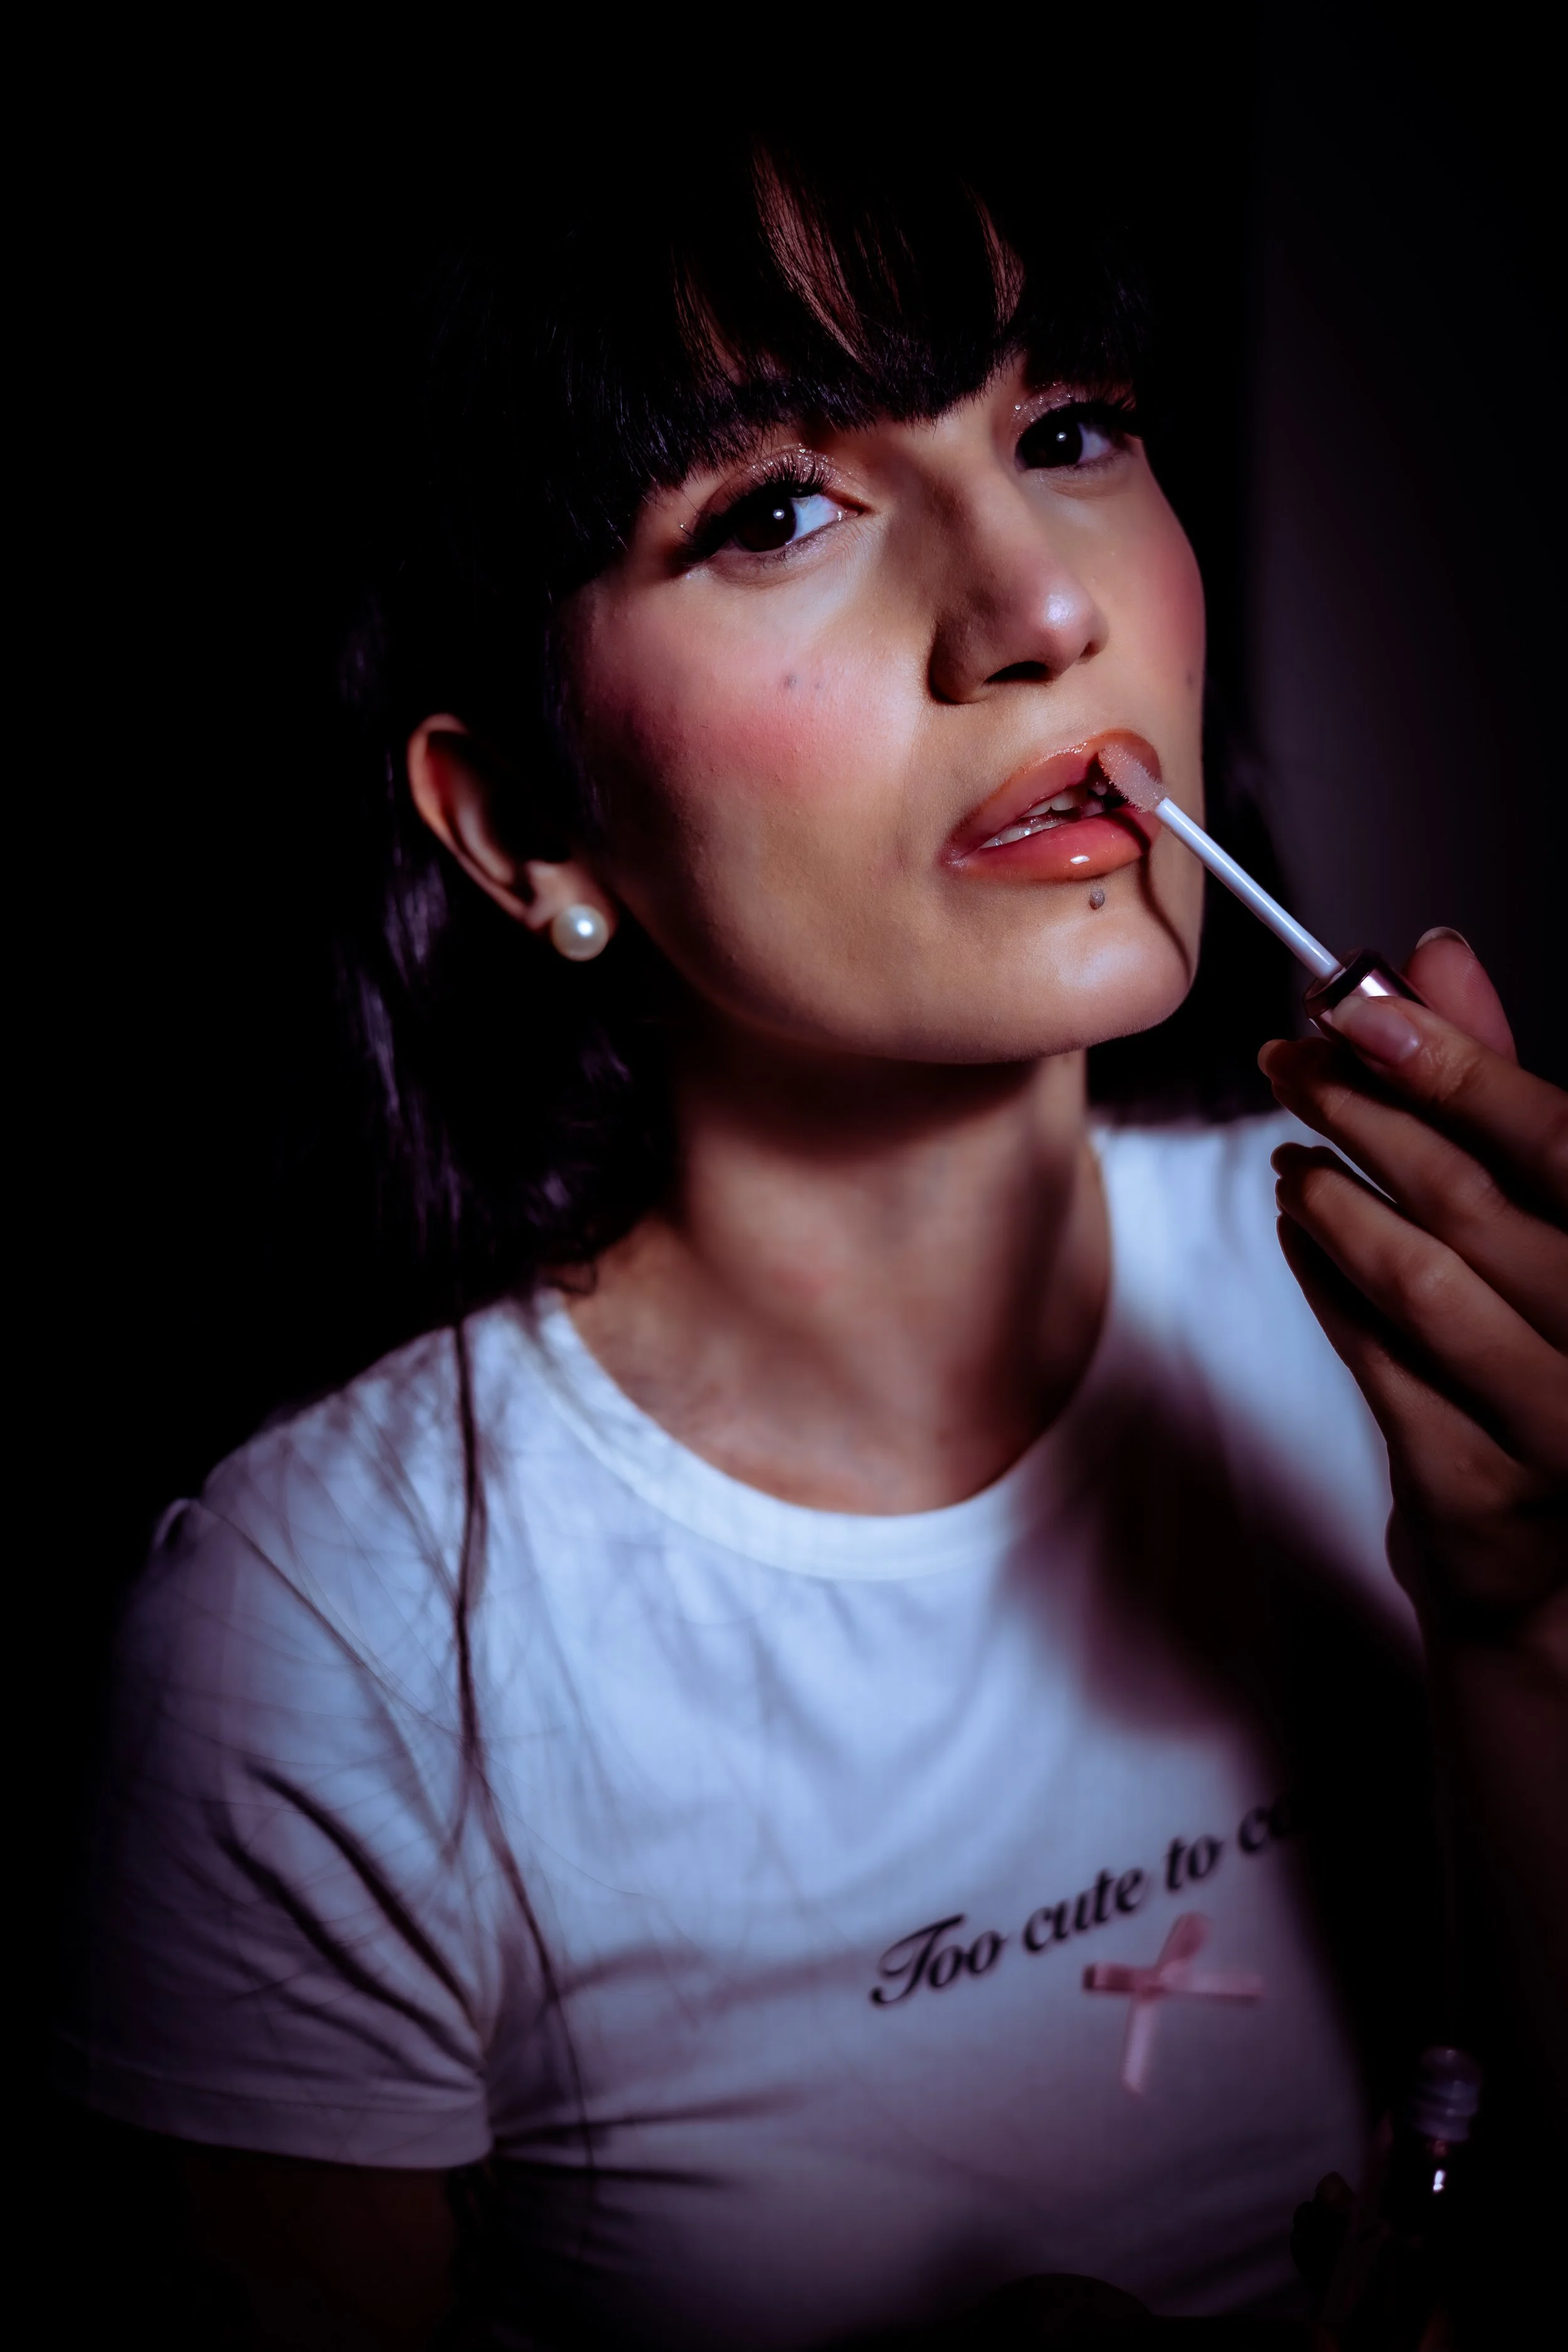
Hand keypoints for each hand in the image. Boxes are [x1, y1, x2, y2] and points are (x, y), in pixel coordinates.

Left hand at [1258, 930, 1567, 1639]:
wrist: (1556, 1552)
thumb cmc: (1558, 1342)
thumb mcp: (1553, 1208)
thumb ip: (1499, 1083)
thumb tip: (1434, 952)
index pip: (1559, 1143)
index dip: (1453, 1063)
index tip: (1354, 1006)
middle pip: (1473, 1203)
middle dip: (1363, 1116)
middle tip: (1288, 1062)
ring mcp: (1557, 1429)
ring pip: (1421, 1284)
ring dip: (1336, 1202)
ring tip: (1292, 1155)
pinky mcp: (1477, 1492)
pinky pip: (1377, 1364)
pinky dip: (1325, 1285)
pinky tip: (1299, 1233)